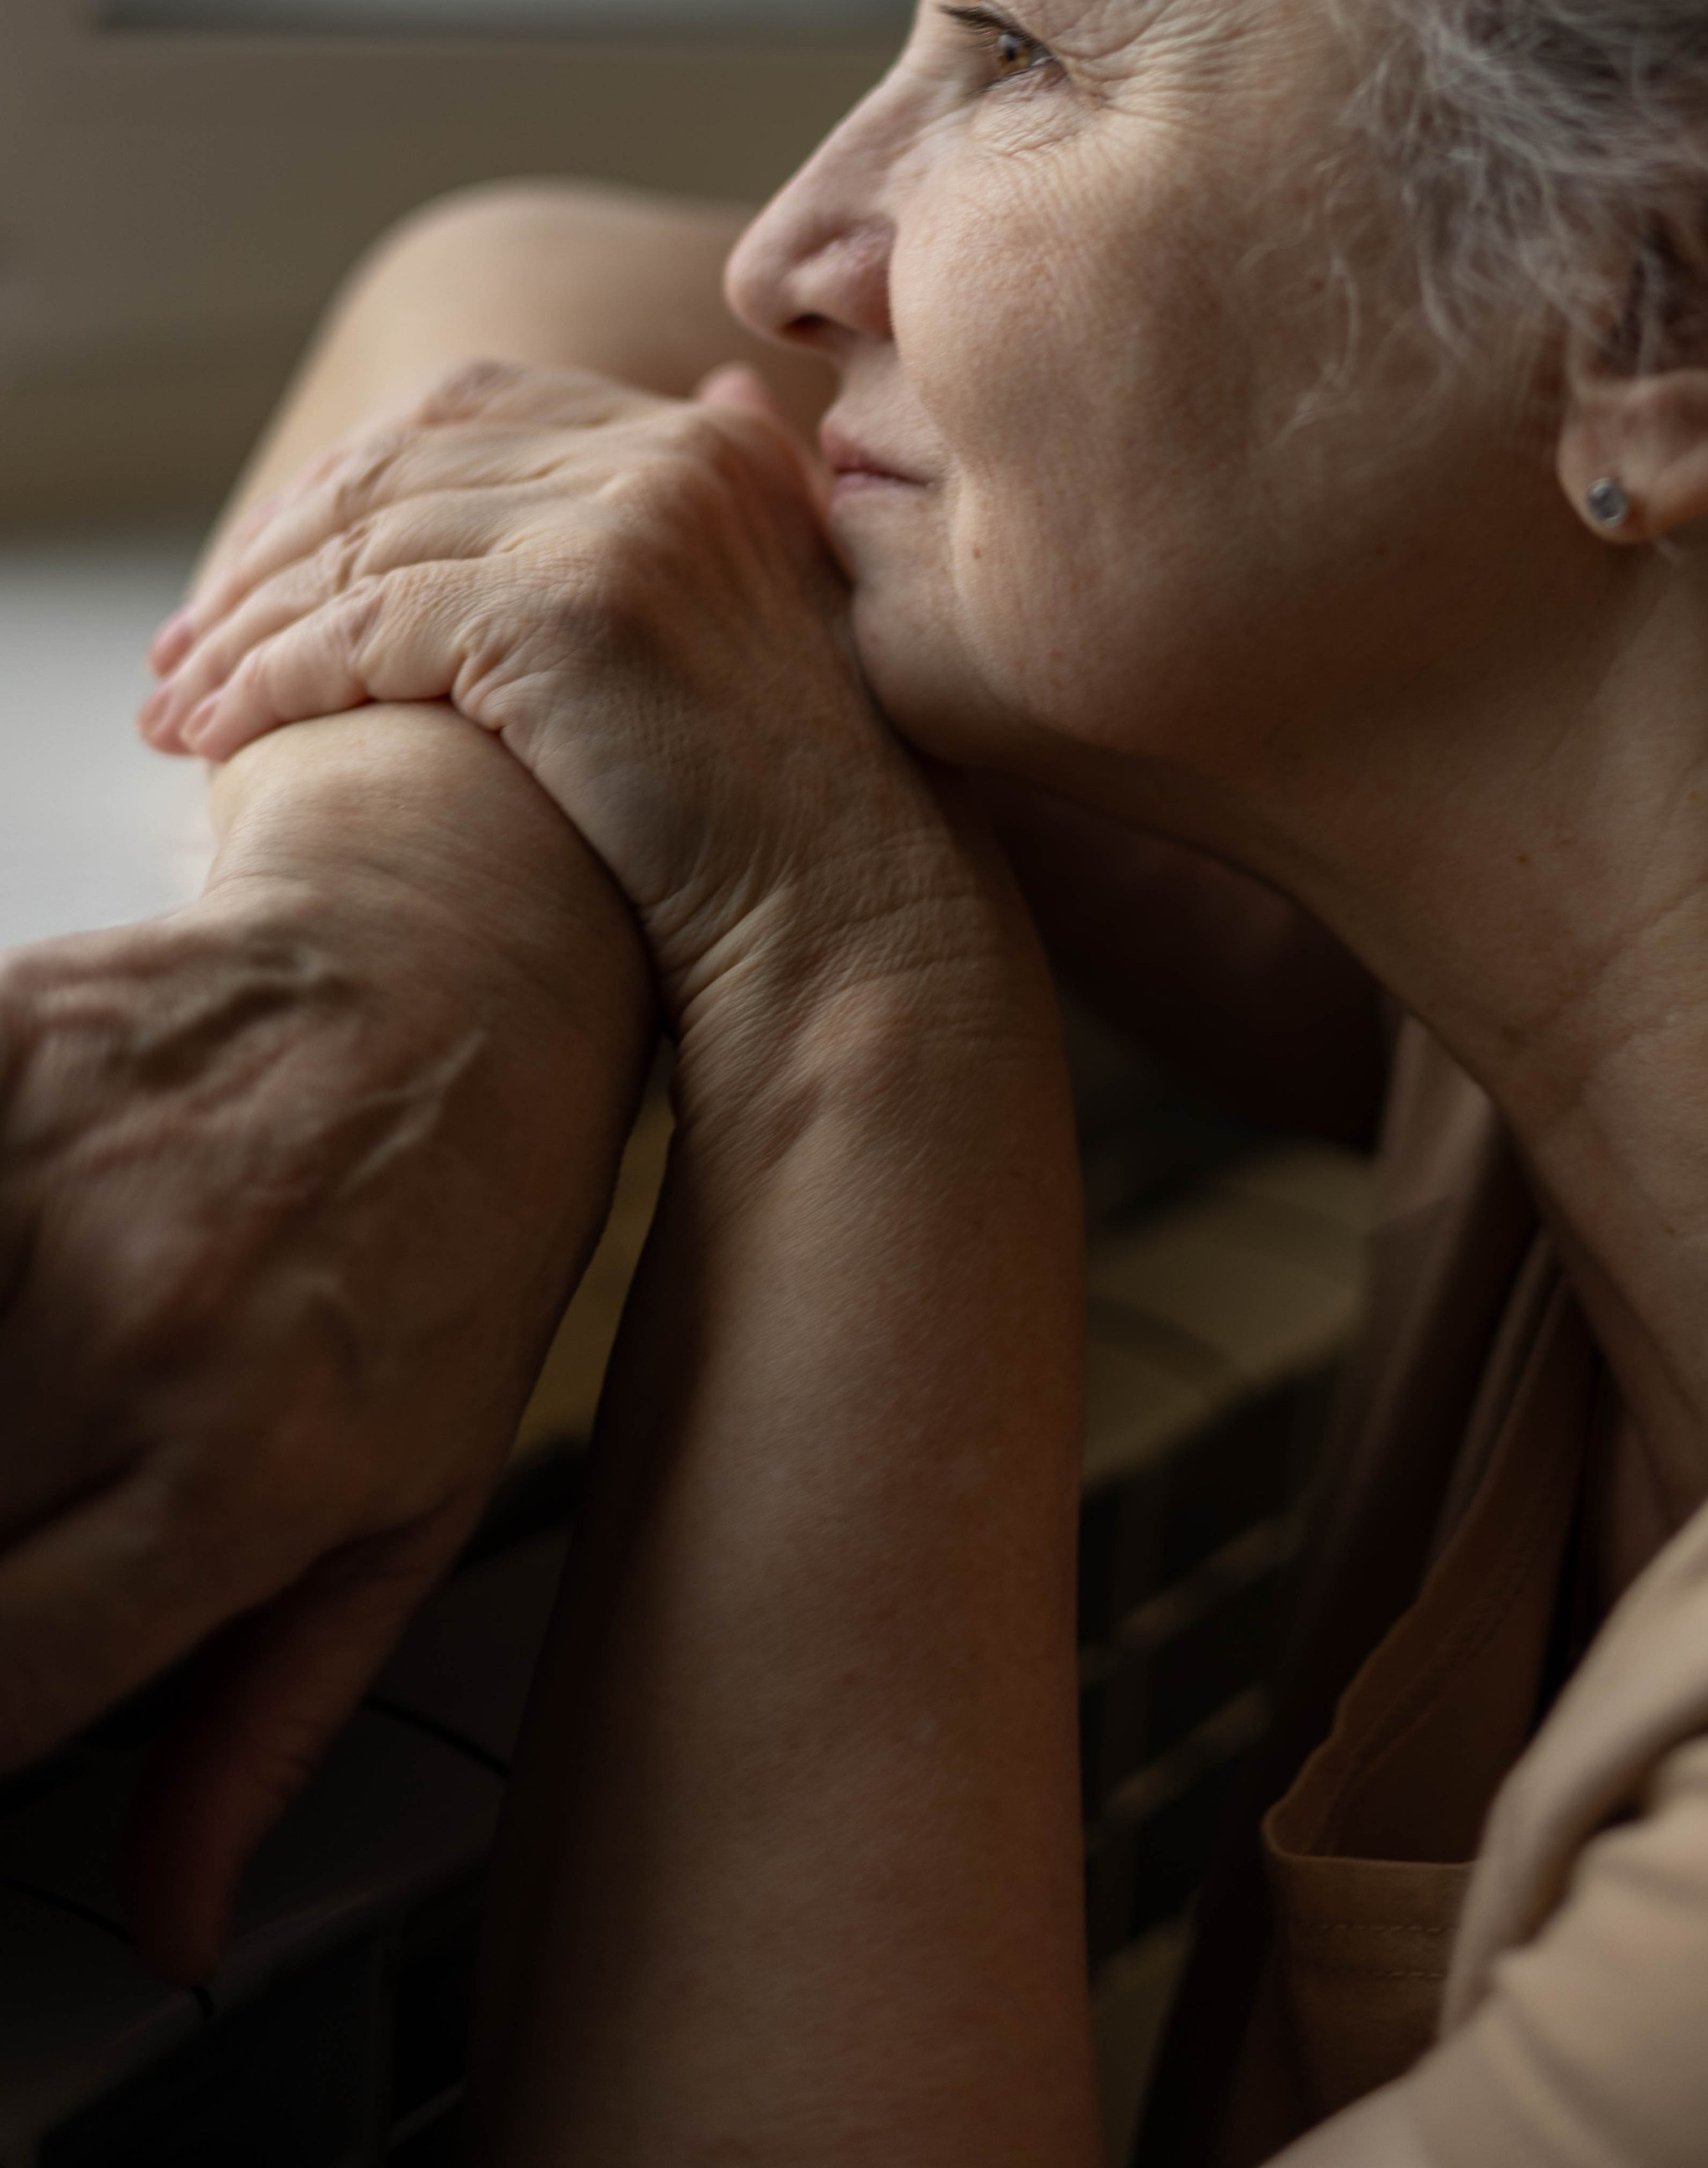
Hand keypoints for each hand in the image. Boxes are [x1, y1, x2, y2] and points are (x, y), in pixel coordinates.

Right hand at [0, 707, 650, 1980]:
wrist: (478, 961)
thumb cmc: (462, 1234)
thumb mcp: (422, 1502)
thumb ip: (269, 1726)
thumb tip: (171, 1928)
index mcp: (243, 1475)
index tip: (1, 1686)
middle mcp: (141, 1333)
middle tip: (46, 1502)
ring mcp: (58, 1182)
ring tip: (42, 1392)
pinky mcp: (4, 1048)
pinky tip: (20, 1286)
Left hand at [140, 361, 963, 1027]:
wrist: (849, 916)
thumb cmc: (798, 805)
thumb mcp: (767, 614)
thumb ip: (727, 495)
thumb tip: (717, 383)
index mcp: (705, 446)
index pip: (473, 407)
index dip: (347, 481)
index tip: (265, 566)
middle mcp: (668, 456)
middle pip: (398, 466)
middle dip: (272, 550)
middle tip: (187, 641)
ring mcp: (620, 525)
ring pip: (364, 549)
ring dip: (245, 630)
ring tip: (177, 704)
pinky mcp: (565, 613)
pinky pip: (365, 630)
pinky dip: (271, 680)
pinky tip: (218, 734)